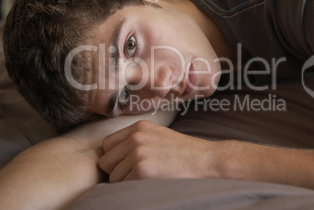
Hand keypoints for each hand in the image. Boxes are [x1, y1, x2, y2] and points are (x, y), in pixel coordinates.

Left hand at [99, 120, 218, 181]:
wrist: (206, 160)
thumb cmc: (183, 153)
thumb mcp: (157, 135)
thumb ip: (136, 140)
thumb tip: (112, 155)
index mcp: (138, 127)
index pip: (107, 145)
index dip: (115, 158)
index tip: (128, 165)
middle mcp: (136, 136)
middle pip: (105, 161)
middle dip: (117, 170)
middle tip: (137, 174)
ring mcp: (138, 152)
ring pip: (112, 176)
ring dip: (125, 181)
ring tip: (147, 178)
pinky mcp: (142, 169)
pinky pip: (123, 185)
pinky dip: (134, 189)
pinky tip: (150, 183)